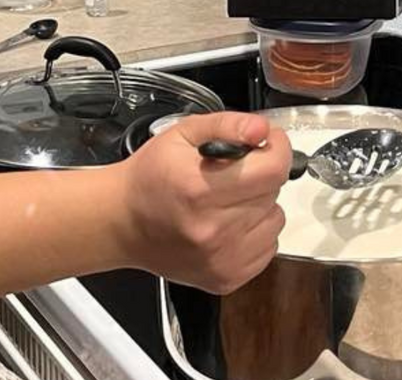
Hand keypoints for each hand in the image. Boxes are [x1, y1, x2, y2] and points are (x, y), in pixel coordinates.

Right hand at [114, 112, 287, 293]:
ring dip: (259, 206)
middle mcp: (213, 229)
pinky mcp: (226, 277)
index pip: (273, 170)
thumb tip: (262, 130)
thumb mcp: (181, 134)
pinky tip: (227, 224)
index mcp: (201, 189)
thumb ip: (227, 124)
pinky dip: (254, 233)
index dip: (277, 149)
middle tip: (232, 173)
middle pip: (273, 193)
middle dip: (260, 175)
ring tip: (226, 201)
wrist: (124, 222)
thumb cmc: (150, 177)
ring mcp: (221, 259)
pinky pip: (267, 248)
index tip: (268, 144)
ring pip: (274, 220)